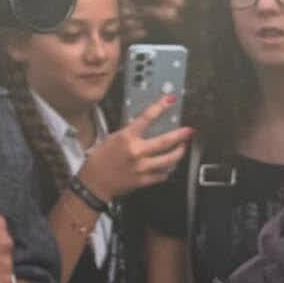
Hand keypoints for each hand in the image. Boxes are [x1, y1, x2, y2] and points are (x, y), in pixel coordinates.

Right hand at [77, 97, 191, 202]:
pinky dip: (168, 169)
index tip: (170, 100)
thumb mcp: (112, 139)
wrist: (94, 182)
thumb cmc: (100, 160)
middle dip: (180, 135)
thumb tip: (144, 126)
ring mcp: (141, 167)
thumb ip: (130, 133)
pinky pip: (162, 175)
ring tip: (183, 147)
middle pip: (165, 141)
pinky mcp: (143, 181)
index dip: (160, 107)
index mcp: (126, 138)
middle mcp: (136, 152)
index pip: (146, 118)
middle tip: (189, 131)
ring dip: (179, 152)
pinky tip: (170, 166)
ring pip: (169, 160)